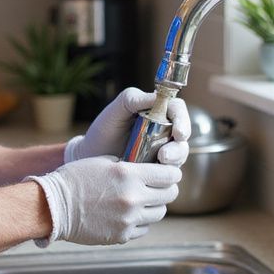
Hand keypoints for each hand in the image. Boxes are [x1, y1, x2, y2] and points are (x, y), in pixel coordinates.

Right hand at [27, 156, 180, 245]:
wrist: (53, 207)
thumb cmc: (74, 179)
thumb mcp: (103, 162)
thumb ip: (129, 165)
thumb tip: (148, 169)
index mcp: (129, 175)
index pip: (170, 175)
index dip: (172, 173)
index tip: (169, 173)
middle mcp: (133, 198)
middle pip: (169, 195)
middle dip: (166, 189)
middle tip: (159, 187)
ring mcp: (129, 220)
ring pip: (159, 213)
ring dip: (154, 206)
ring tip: (143, 201)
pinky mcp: (122, 235)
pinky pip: (144, 228)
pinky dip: (140, 221)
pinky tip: (128, 214)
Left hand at [64, 88, 190, 165]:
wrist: (90, 156)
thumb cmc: (103, 130)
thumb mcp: (115, 111)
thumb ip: (132, 98)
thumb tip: (156, 96)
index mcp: (156, 110)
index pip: (178, 110)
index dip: (183, 120)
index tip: (178, 133)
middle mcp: (164, 129)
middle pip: (183, 136)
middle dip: (178, 147)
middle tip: (165, 156)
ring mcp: (163, 149)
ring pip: (179, 155)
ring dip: (174, 162)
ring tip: (159, 164)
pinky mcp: (158, 168)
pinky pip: (170, 172)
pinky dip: (166, 175)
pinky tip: (154, 177)